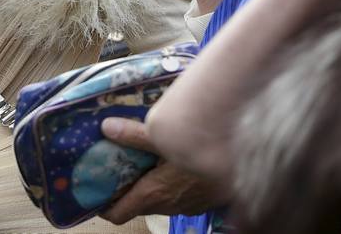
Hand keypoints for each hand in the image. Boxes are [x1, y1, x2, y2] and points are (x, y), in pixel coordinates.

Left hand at [97, 117, 227, 222]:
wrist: (249, 161)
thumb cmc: (204, 151)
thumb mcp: (165, 138)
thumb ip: (134, 135)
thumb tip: (105, 127)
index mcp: (154, 194)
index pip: (119, 213)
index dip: (102, 205)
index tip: (92, 189)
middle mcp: (169, 205)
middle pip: (137, 205)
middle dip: (122, 190)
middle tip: (111, 167)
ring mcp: (187, 204)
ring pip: (158, 200)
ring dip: (146, 185)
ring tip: (136, 160)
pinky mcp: (202, 198)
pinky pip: (176, 195)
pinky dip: (166, 183)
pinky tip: (167, 162)